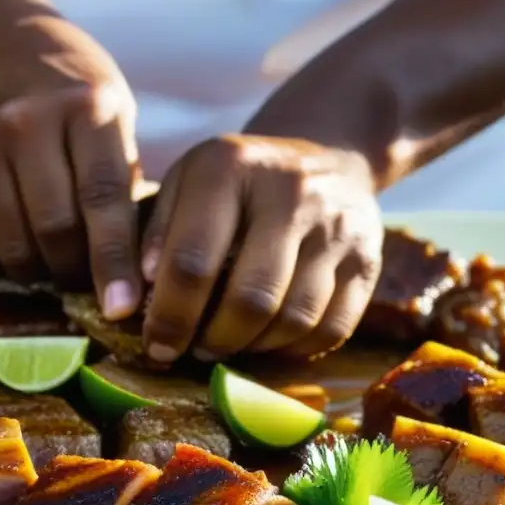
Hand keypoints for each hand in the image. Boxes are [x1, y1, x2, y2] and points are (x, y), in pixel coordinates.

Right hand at [0, 0, 142, 318]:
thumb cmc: (68, 83)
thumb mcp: (112, 107)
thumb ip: (122, 175)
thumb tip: (138, 265)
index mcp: (86, 107)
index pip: (103, 199)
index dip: (114, 260)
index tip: (122, 306)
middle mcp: (26, 124)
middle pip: (54, 230)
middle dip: (77, 272)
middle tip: (93, 284)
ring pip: (12, 246)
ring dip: (40, 275)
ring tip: (58, 268)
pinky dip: (1, 267)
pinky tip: (21, 256)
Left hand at [140, 135, 382, 362]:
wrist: (325, 154)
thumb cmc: (237, 180)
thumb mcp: (186, 183)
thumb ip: (153, 234)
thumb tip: (135, 303)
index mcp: (230, 167)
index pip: (192, 261)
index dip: (170, 316)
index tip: (157, 346)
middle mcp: (291, 191)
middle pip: (250, 298)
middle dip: (215, 340)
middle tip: (196, 349)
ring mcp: (337, 225)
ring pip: (294, 319)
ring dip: (254, 348)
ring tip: (230, 345)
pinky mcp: (369, 258)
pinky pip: (332, 328)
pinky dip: (296, 348)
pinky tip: (269, 341)